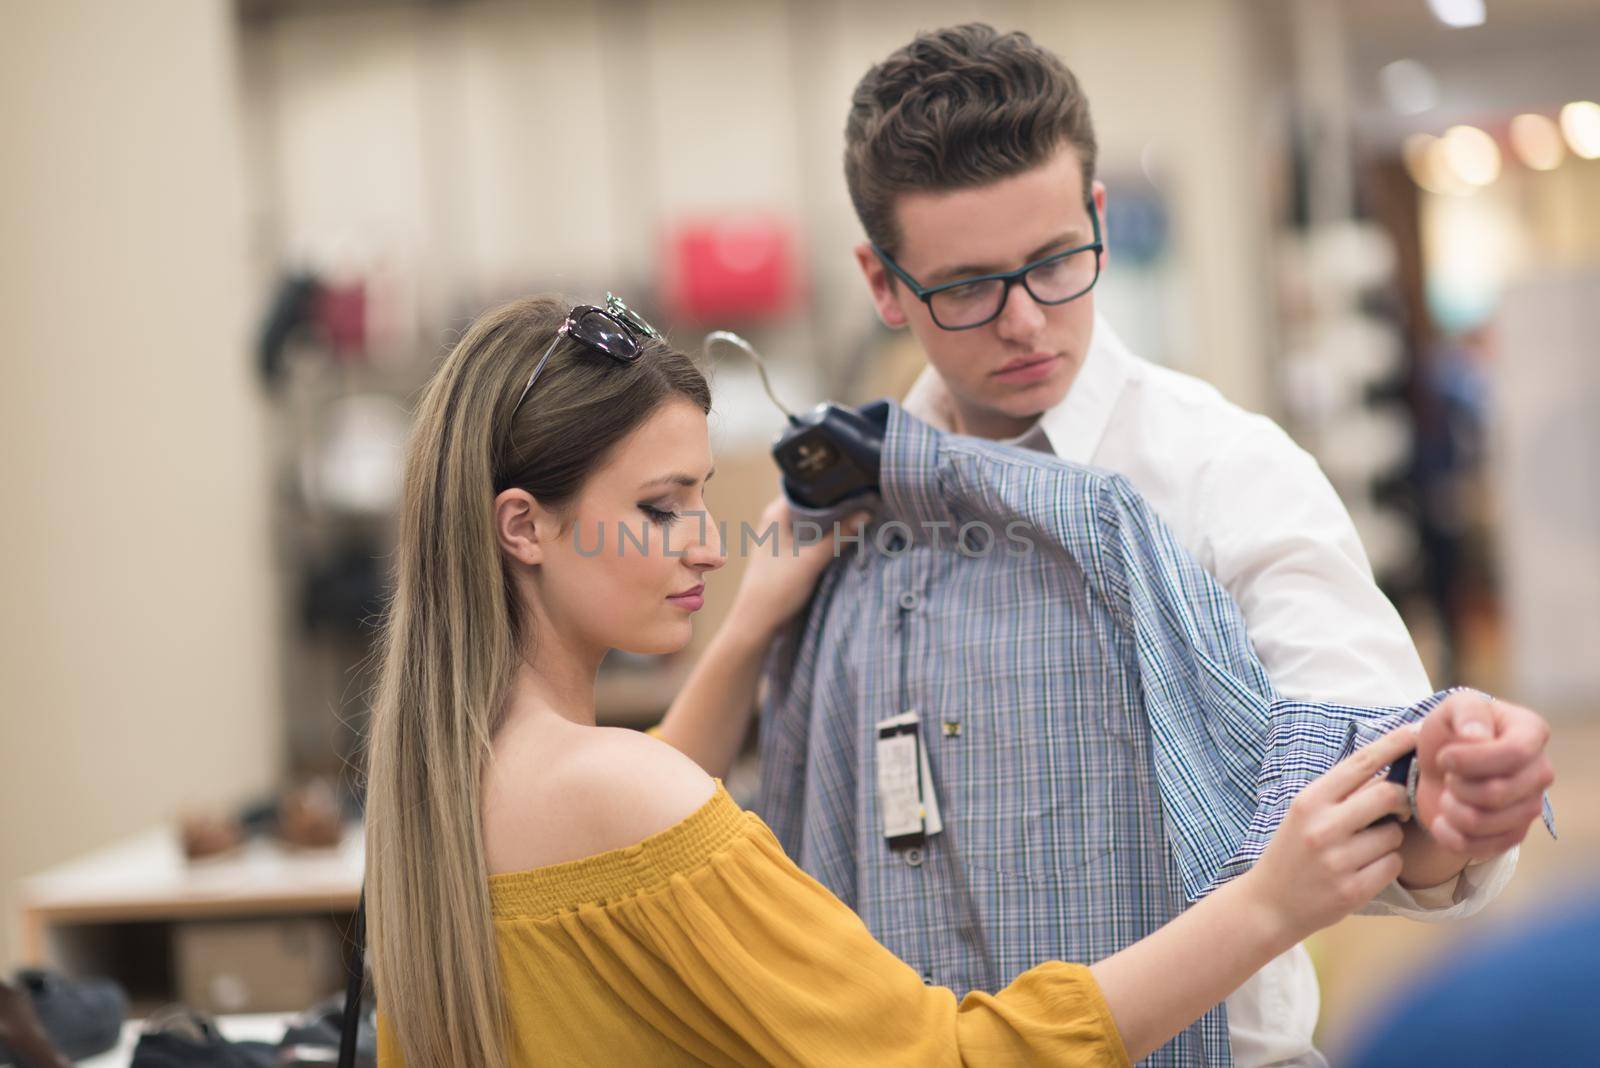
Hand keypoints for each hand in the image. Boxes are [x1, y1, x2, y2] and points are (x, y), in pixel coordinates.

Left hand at [727, 498, 870, 638]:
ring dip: (834, 522)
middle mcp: (777, 520)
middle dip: (837, 504)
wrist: (757, 622)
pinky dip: (826, 536)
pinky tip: (845, 538)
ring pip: (813, 521)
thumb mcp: (812, 560)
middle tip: (867, 500)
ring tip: (862, 516)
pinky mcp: (787, 553)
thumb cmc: (778, 588)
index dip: (833, 485)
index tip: (858, 484)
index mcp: (777, 513)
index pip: (808, 487)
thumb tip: (865, 513)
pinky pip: (811, 536)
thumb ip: (839, 535)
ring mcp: (781, 537)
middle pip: (813, 503)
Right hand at [1241, 725, 1415, 941]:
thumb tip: (1389, 770)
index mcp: (1309, 801)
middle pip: (1387, 795)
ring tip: (1361, 849)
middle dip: (1399, 800)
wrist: (1270, 904)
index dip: (1393, 744)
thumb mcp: (1304, 813)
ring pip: (1394, 834)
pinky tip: (1363, 870)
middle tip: (1392, 810)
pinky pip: (1393, 864)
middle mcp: (1322, 827)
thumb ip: (1341, 793)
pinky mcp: (1352, 890)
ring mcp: (1337, 860)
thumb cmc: (1294, 851)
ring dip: (1388, 839)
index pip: (1360, 764)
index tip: (1417, 732)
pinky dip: (1386, 865)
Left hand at [1415, 691, 1552, 857]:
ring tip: (1446, 795)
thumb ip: (1467, 712)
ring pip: (1484, 822)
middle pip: (1497, 792)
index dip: (1472, 759)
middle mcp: (1540, 771)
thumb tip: (1477, 736)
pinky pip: (1479, 847)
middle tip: (1447, 776)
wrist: (1441, 767)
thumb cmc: (1451, 733)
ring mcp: (1530, 806)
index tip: (1444, 756)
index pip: (1514, 753)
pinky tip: (1443, 819)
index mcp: (1531, 733)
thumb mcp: (1453, 708)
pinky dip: (1449, 835)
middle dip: (1457, 785)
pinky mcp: (1514, 835)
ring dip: (1450, 809)